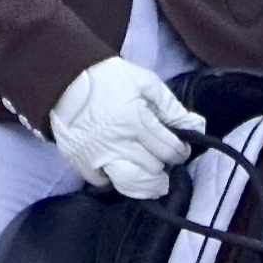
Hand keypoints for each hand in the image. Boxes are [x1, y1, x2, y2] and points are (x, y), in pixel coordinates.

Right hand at [47, 58, 199, 199]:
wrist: (65, 80)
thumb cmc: (109, 79)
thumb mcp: (145, 82)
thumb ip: (171, 106)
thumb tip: (197, 126)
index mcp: (136, 120)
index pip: (169, 149)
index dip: (180, 152)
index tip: (180, 149)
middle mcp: (119, 142)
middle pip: (153, 168)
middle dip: (164, 165)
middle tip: (163, 158)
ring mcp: (99, 156)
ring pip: (132, 183)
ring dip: (146, 182)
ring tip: (152, 177)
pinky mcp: (82, 163)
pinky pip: (104, 182)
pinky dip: (115, 179)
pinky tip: (122, 168)